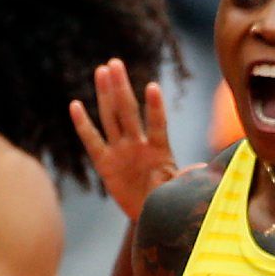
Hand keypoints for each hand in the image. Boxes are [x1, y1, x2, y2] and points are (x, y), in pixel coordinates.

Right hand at [69, 57, 176, 222]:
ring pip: (110, 117)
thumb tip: (199, 168)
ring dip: (105, 94)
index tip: (153, 86)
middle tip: (115, 62)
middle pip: (128, 111)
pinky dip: (83, 125)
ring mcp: (120, 150)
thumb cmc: (167, 197)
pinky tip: (75, 105)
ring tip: (101, 70)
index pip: (157, 124)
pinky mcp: (105, 163)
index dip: (155, 107)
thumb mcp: (178, 190)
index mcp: (159, 148)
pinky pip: (92, 141)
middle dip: (122, 87)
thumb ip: (185, 178)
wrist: (150, 213)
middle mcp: (138, 143)